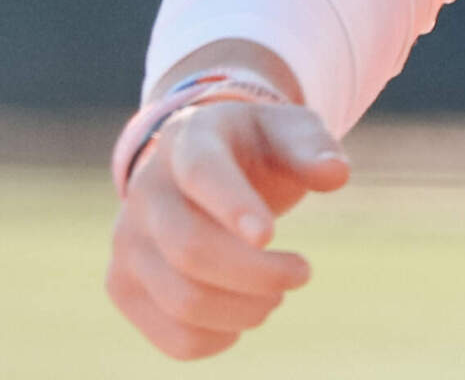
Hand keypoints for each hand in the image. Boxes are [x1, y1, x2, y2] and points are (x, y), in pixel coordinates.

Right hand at [106, 100, 349, 359]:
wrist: (201, 164)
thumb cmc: (256, 147)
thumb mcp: (289, 130)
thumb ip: (314, 148)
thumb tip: (336, 175)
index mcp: (187, 137)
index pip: (202, 173)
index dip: (234, 206)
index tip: (270, 236)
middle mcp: (144, 189)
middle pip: (190, 248)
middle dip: (257, 272)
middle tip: (302, 273)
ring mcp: (126, 241)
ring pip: (181, 299)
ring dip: (243, 309)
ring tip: (276, 296)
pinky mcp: (123, 285)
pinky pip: (170, 335)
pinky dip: (216, 339)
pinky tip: (244, 317)